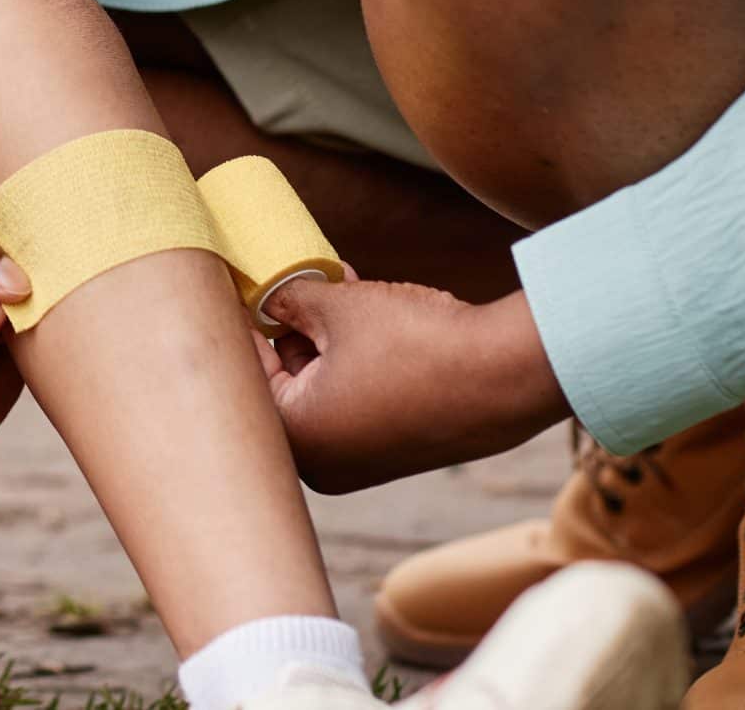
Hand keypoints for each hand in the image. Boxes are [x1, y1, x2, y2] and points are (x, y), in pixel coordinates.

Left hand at [258, 279, 568, 491]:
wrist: (509, 374)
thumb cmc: (416, 344)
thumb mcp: (338, 307)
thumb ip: (289, 299)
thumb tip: (268, 295)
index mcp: (297, 438)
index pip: (246, 373)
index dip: (242, 322)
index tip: (236, 288)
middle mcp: (322, 464)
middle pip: (281, 383)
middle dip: (286, 328)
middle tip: (287, 281)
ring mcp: (360, 462)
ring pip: (320, 388)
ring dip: (321, 338)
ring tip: (332, 286)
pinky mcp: (394, 450)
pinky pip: (354, 399)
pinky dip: (351, 359)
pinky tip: (360, 311)